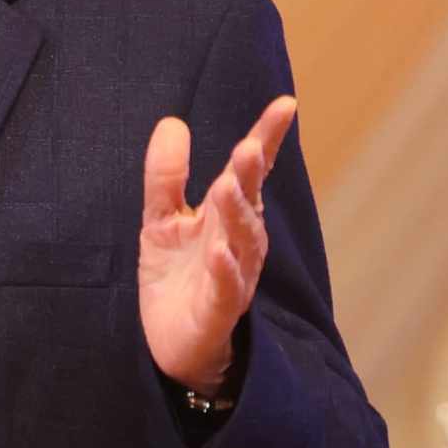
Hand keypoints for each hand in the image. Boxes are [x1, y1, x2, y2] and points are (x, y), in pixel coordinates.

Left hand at [138, 95, 296, 394]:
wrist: (171, 343)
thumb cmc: (176, 274)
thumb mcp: (161, 218)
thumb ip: (166, 176)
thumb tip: (172, 123)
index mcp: (226, 216)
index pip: (251, 173)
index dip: (267, 139)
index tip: (285, 104)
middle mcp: (237, 243)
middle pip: (247, 203)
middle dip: (249, 175)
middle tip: (249, 145)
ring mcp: (232, 277)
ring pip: (241, 243)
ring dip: (236, 215)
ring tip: (230, 187)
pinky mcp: (216, 311)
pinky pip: (224, 288)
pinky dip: (224, 270)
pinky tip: (218, 251)